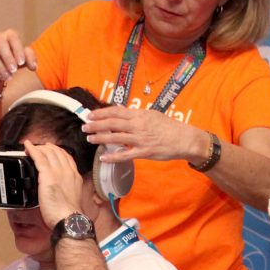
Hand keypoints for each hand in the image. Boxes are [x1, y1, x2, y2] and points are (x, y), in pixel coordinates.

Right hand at [0, 29, 36, 101]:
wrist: (1, 69)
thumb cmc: (15, 60)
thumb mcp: (24, 59)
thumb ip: (31, 60)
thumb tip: (33, 67)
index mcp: (10, 35)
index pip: (13, 37)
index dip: (17, 49)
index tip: (22, 63)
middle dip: (7, 56)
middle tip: (14, 70)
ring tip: (9, 77)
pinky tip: (0, 77)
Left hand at [24, 140, 86, 226]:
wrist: (69, 219)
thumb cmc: (69, 214)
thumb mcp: (72, 197)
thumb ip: (66, 188)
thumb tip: (58, 189)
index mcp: (75, 176)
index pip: (67, 157)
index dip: (58, 151)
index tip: (52, 150)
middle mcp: (68, 171)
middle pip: (57, 152)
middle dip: (47, 148)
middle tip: (39, 147)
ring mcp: (58, 172)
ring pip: (48, 153)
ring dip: (39, 148)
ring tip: (32, 147)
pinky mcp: (47, 175)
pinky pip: (39, 157)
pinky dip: (32, 150)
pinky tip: (27, 146)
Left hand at [82, 106, 206, 162]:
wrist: (184, 139)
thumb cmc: (169, 127)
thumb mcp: (152, 115)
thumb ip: (136, 115)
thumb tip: (121, 111)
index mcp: (140, 115)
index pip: (116, 111)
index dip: (101, 113)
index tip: (90, 114)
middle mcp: (138, 125)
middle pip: (113, 123)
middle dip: (96, 124)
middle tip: (84, 126)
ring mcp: (141, 139)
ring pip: (116, 137)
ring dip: (101, 138)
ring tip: (89, 138)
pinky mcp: (144, 152)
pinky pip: (125, 155)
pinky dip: (113, 156)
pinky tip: (103, 158)